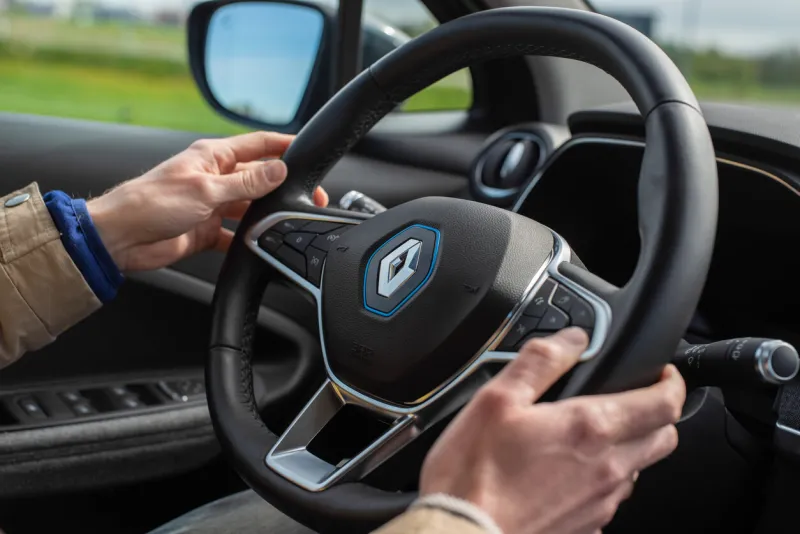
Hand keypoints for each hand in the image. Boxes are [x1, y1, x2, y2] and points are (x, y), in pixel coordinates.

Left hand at [87, 132, 327, 271]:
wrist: (120, 238)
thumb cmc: (150, 202)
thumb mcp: (205, 189)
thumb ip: (246, 183)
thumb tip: (279, 170)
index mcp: (213, 158)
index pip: (258, 145)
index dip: (284, 145)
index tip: (308, 148)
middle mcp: (215, 179)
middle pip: (260, 179)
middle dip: (284, 187)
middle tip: (310, 197)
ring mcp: (212, 206)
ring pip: (251, 208)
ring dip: (266, 216)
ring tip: (286, 223)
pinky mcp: (207, 231)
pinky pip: (236, 236)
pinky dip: (248, 242)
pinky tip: (260, 246)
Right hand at [420, 328, 684, 533]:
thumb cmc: (475, 472)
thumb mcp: (498, 398)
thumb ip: (542, 361)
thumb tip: (573, 339)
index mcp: (590, 428)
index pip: (664, 404)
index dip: (672, 382)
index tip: (662, 373)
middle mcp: (607, 468)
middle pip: (663, 438)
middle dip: (658, 414)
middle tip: (635, 399)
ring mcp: (599, 502)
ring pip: (639, 469)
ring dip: (630, 447)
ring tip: (593, 434)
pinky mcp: (585, 526)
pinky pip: (610, 498)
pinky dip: (602, 479)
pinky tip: (569, 472)